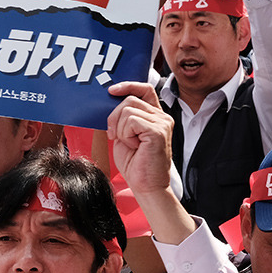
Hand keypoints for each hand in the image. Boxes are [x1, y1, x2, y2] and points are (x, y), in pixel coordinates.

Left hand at [106, 81, 174, 195]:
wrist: (146, 186)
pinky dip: (126, 135)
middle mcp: (162, 117)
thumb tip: (109, 103)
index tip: (111, 91)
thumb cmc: (136, 165)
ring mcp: (162, 123)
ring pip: (128, 110)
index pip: (144, 89)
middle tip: (116, 136)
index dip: (128, 85)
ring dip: (120, 129)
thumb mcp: (124, 135)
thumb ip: (122, 118)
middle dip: (114, 117)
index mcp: (155, 116)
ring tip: (130, 144)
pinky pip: (131, 121)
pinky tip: (134, 146)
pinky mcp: (158, 131)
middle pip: (130, 99)